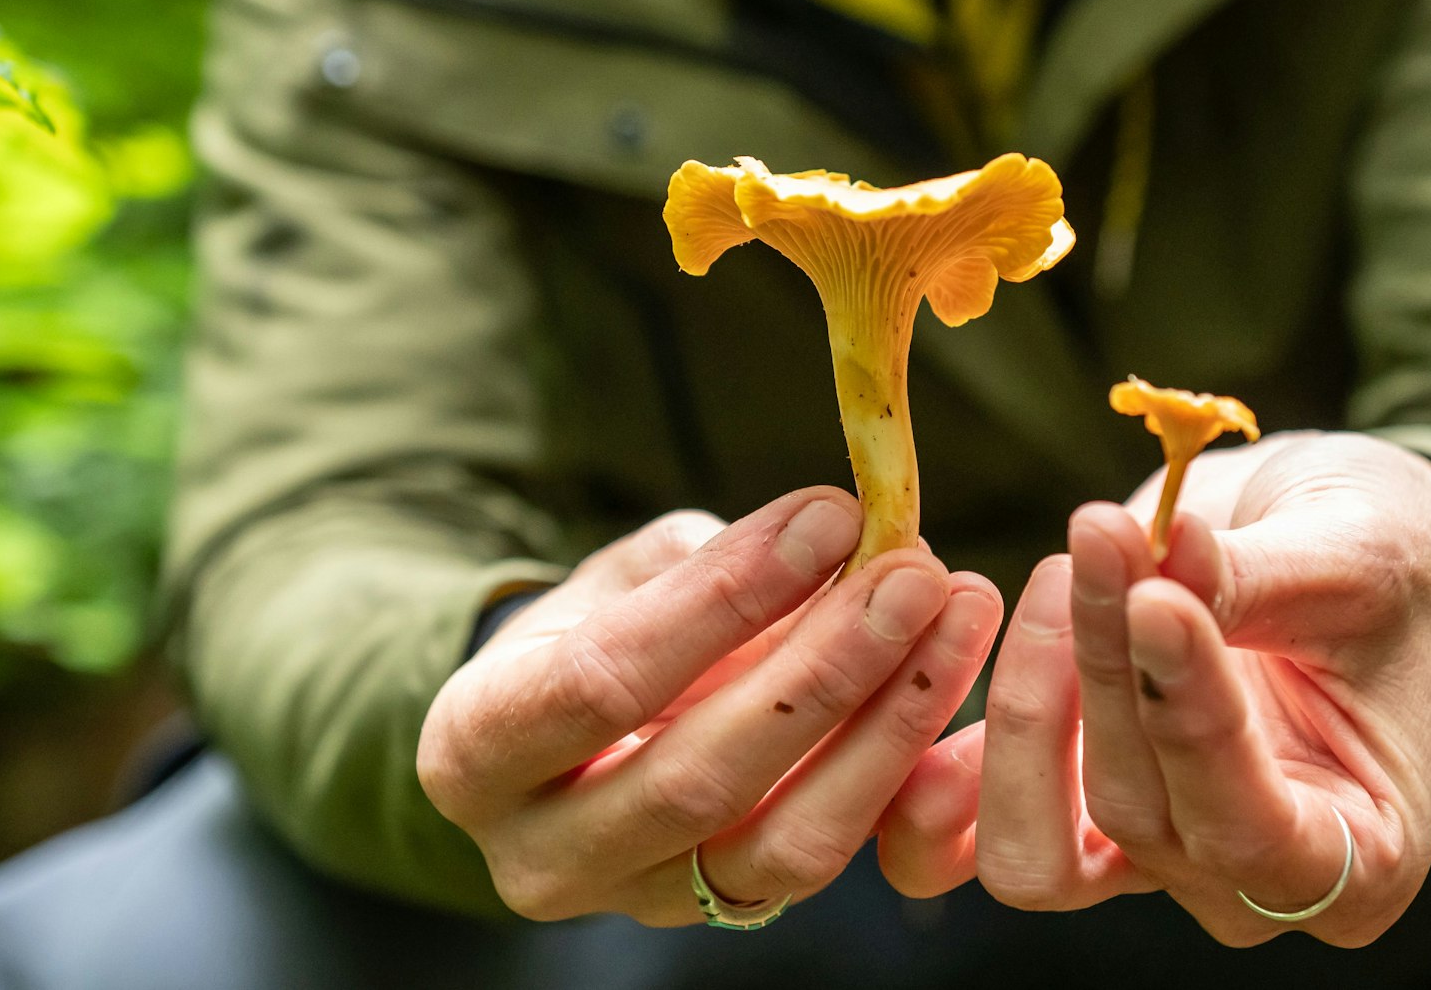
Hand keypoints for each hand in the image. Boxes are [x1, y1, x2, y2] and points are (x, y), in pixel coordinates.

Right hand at [418, 487, 1001, 922]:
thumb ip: (708, 563)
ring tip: (954, 621)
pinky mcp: (725, 913)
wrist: (566, 740)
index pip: (602, 679)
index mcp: (476, 748)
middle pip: (701, 776)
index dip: (726, 598)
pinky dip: (903, 778)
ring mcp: (639, 901)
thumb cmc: (587, 634)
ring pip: (785, 841)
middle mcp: (544, 852)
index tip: (830, 517)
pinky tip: (954, 695)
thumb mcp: (616, 579)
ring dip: (889, 727)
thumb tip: (836, 529)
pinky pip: (830, 861)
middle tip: (915, 574)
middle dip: (826, 668)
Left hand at [879, 433, 1430, 946]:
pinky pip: (982, 825)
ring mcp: (1150, 860)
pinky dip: (959, 748)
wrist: (1330, 544)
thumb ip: (1250, 581)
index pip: (1256, 828)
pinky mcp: (1073, 810)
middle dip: (1107, 663)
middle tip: (1099, 531)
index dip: (1194, 719)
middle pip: (1141, 818)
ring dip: (1029, 704)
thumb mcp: (1350, 557)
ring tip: (1064, 567)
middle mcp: (1247, 886)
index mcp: (1362, 860)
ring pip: (1041, 848)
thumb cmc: (1371, 559)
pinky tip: (969, 636)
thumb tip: (1164, 551)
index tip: (1157, 600)